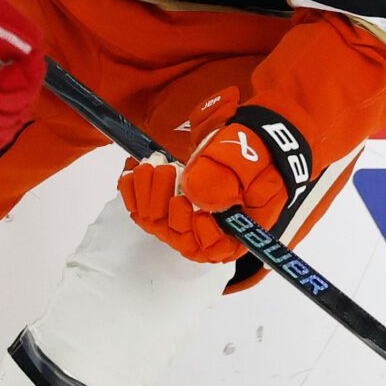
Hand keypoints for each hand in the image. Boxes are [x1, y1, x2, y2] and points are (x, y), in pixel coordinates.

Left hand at [118, 109, 306, 263]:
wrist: (241, 136)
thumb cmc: (253, 150)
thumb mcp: (249, 159)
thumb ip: (227, 176)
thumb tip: (196, 193)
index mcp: (239, 226)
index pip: (218, 248)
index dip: (202, 235)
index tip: (195, 209)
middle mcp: (209, 230)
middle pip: (180, 236)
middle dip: (165, 204)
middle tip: (166, 169)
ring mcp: (185, 219)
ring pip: (158, 223)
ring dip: (147, 194)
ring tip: (151, 164)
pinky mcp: (166, 206)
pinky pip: (141, 209)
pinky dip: (132, 191)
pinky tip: (132, 172)